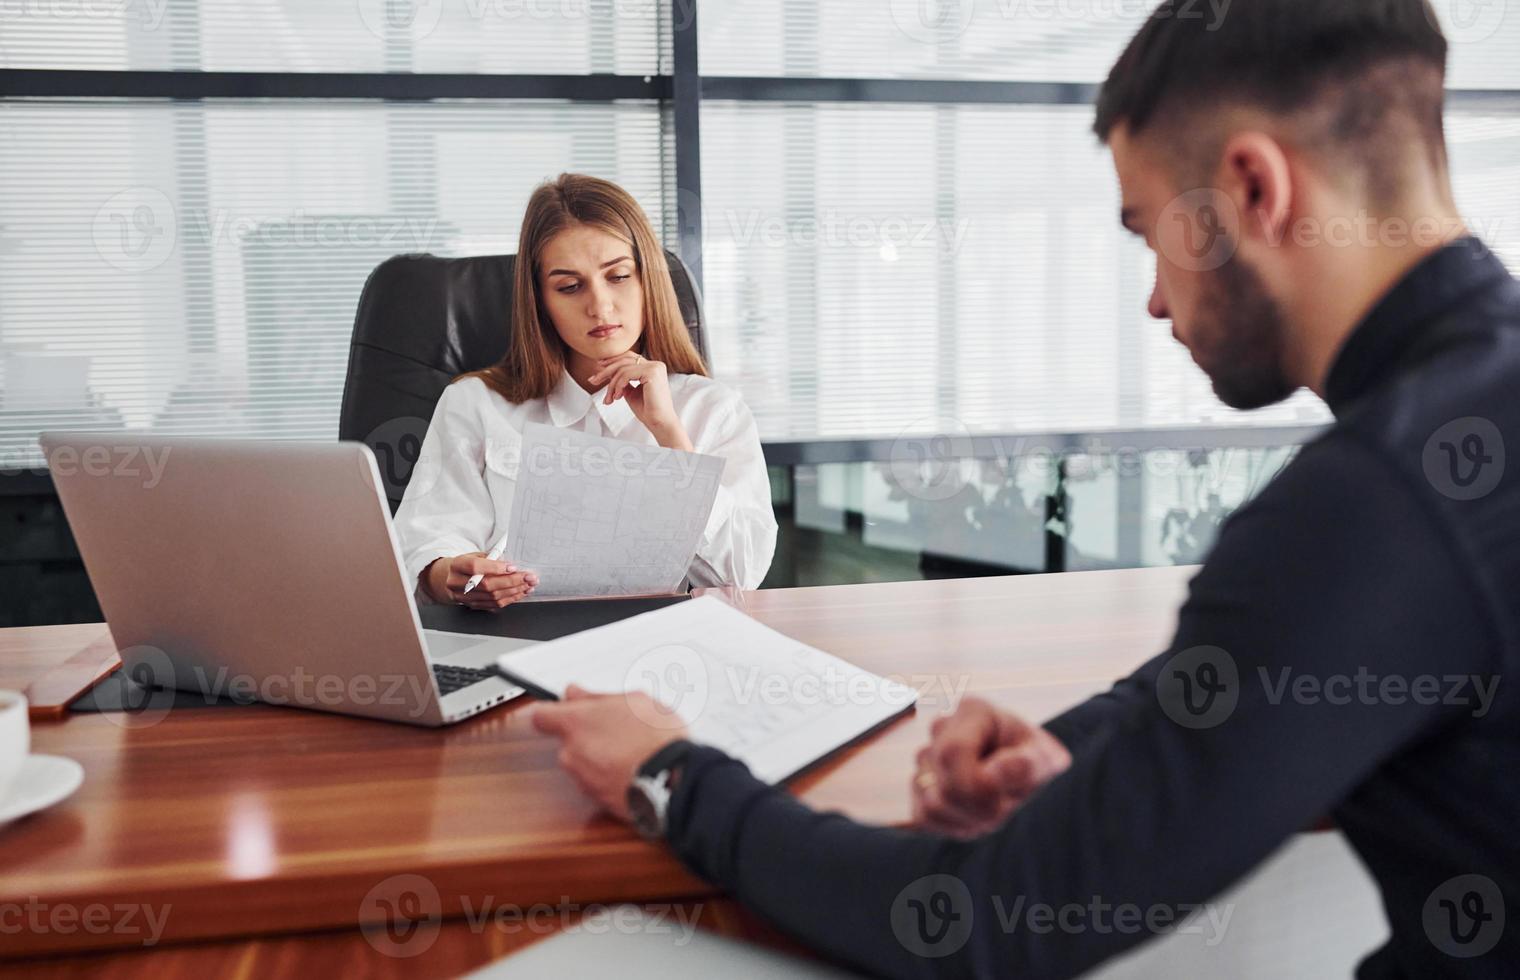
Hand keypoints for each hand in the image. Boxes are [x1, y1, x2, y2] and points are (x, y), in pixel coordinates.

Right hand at [423, 552, 538, 609]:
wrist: (452, 577)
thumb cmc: (467, 564)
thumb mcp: (476, 555)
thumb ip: (492, 558)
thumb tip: (513, 564)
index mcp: (457, 565)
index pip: (475, 567)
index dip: (495, 568)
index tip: (513, 567)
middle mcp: (457, 583)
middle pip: (487, 584)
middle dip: (512, 581)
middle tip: (528, 577)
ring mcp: (464, 597)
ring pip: (492, 597)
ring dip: (515, 591)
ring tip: (528, 585)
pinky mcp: (472, 606)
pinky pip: (494, 605)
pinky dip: (510, 598)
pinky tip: (520, 592)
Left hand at [529, 685, 687, 821]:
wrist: (673, 781)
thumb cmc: (657, 738)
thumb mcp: (634, 700)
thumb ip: (596, 697)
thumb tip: (574, 693)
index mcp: (576, 723)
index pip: (542, 716)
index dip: (554, 712)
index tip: (568, 708)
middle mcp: (572, 753)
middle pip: (568, 741)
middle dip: (588, 735)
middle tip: (618, 728)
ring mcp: (583, 780)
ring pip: (584, 763)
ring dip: (600, 757)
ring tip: (633, 750)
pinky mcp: (597, 801)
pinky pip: (598, 783)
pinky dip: (610, 776)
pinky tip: (634, 768)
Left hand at [587, 353, 690, 448]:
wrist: (659, 423)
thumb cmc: (647, 410)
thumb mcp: (630, 391)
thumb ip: (622, 380)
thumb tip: (606, 372)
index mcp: (652, 367)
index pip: (629, 357)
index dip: (612, 361)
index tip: (598, 368)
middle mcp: (655, 364)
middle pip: (624, 360)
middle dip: (606, 371)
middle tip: (593, 380)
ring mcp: (654, 367)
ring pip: (623, 368)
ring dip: (611, 384)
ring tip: (609, 398)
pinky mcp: (652, 373)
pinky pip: (626, 374)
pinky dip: (618, 386)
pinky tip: (617, 397)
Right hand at [911, 698, 1070, 838]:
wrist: (1026, 768)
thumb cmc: (1036, 761)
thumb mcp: (1046, 759)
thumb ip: (1025, 765)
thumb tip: (990, 775)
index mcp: (973, 712)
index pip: (952, 754)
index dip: (977, 786)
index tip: (1008, 795)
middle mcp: (942, 728)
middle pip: (943, 787)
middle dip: (979, 809)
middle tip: (1006, 803)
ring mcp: (926, 756)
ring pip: (930, 806)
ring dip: (968, 818)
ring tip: (992, 803)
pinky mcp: (918, 785)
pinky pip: (923, 817)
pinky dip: (952, 825)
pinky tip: (973, 812)